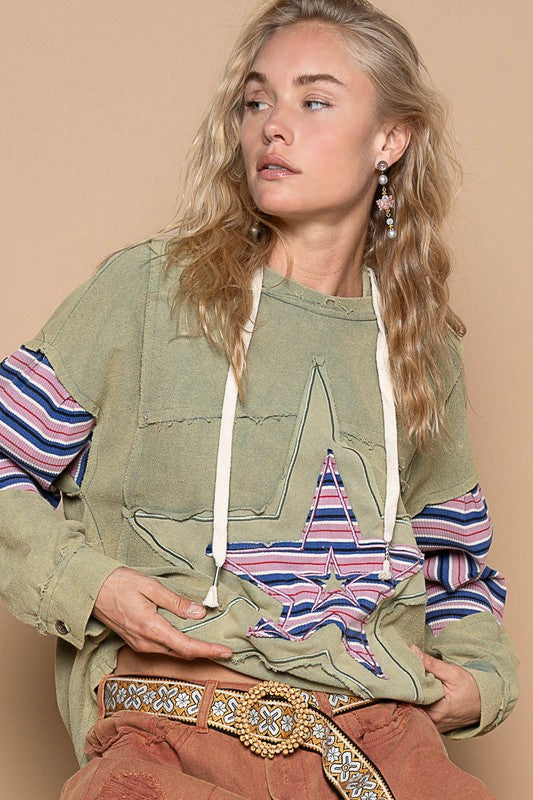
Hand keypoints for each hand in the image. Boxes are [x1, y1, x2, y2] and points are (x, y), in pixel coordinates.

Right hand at [93, 566, 232, 660]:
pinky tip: (187, 637)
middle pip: (181, 654)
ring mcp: (139, 644)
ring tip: (210, 644)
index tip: (226, 652)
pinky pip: (162, 648)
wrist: (91, 591)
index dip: (209, 651)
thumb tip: (199, 612)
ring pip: (171, 653)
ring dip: (191, 650)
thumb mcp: (151, 586)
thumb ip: (176, 602)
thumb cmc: (119, 584)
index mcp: (151, 628)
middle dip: (204, 653)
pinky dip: (178, 646)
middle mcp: (145, 642)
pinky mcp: (136, 642)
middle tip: (224, 650)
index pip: (186, 647)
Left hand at [410, 645, 480, 732]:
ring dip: (412, 695)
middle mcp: (433, 722)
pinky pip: (421, 712)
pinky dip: (418, 702)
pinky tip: (419, 691)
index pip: (409, 698)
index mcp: (436, 711)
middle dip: (406, 689)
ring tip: (411, 681)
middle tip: (404, 674)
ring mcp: (434, 725)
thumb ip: (431, 664)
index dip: (403, 685)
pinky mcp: (435, 724)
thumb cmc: (471, 688)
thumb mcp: (453, 672)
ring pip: (414, 709)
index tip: (400, 672)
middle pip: (410, 704)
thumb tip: (412, 651)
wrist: (486, 702)